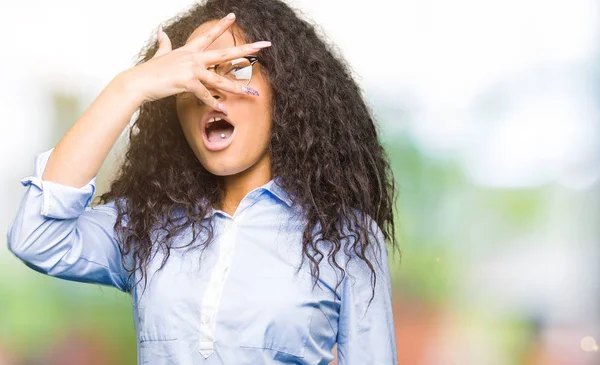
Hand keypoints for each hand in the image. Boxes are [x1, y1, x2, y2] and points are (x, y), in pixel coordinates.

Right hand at [121, 13, 270, 113]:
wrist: (138, 82)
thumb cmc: (150, 71)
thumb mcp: (160, 53)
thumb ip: (164, 42)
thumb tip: (161, 30)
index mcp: (189, 51)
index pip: (208, 35)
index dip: (222, 25)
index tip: (234, 16)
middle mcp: (193, 58)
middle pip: (224, 53)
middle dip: (245, 50)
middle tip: (263, 45)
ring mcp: (191, 70)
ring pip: (219, 79)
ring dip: (237, 88)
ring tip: (252, 93)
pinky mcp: (186, 83)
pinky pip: (205, 95)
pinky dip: (213, 103)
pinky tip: (222, 108)